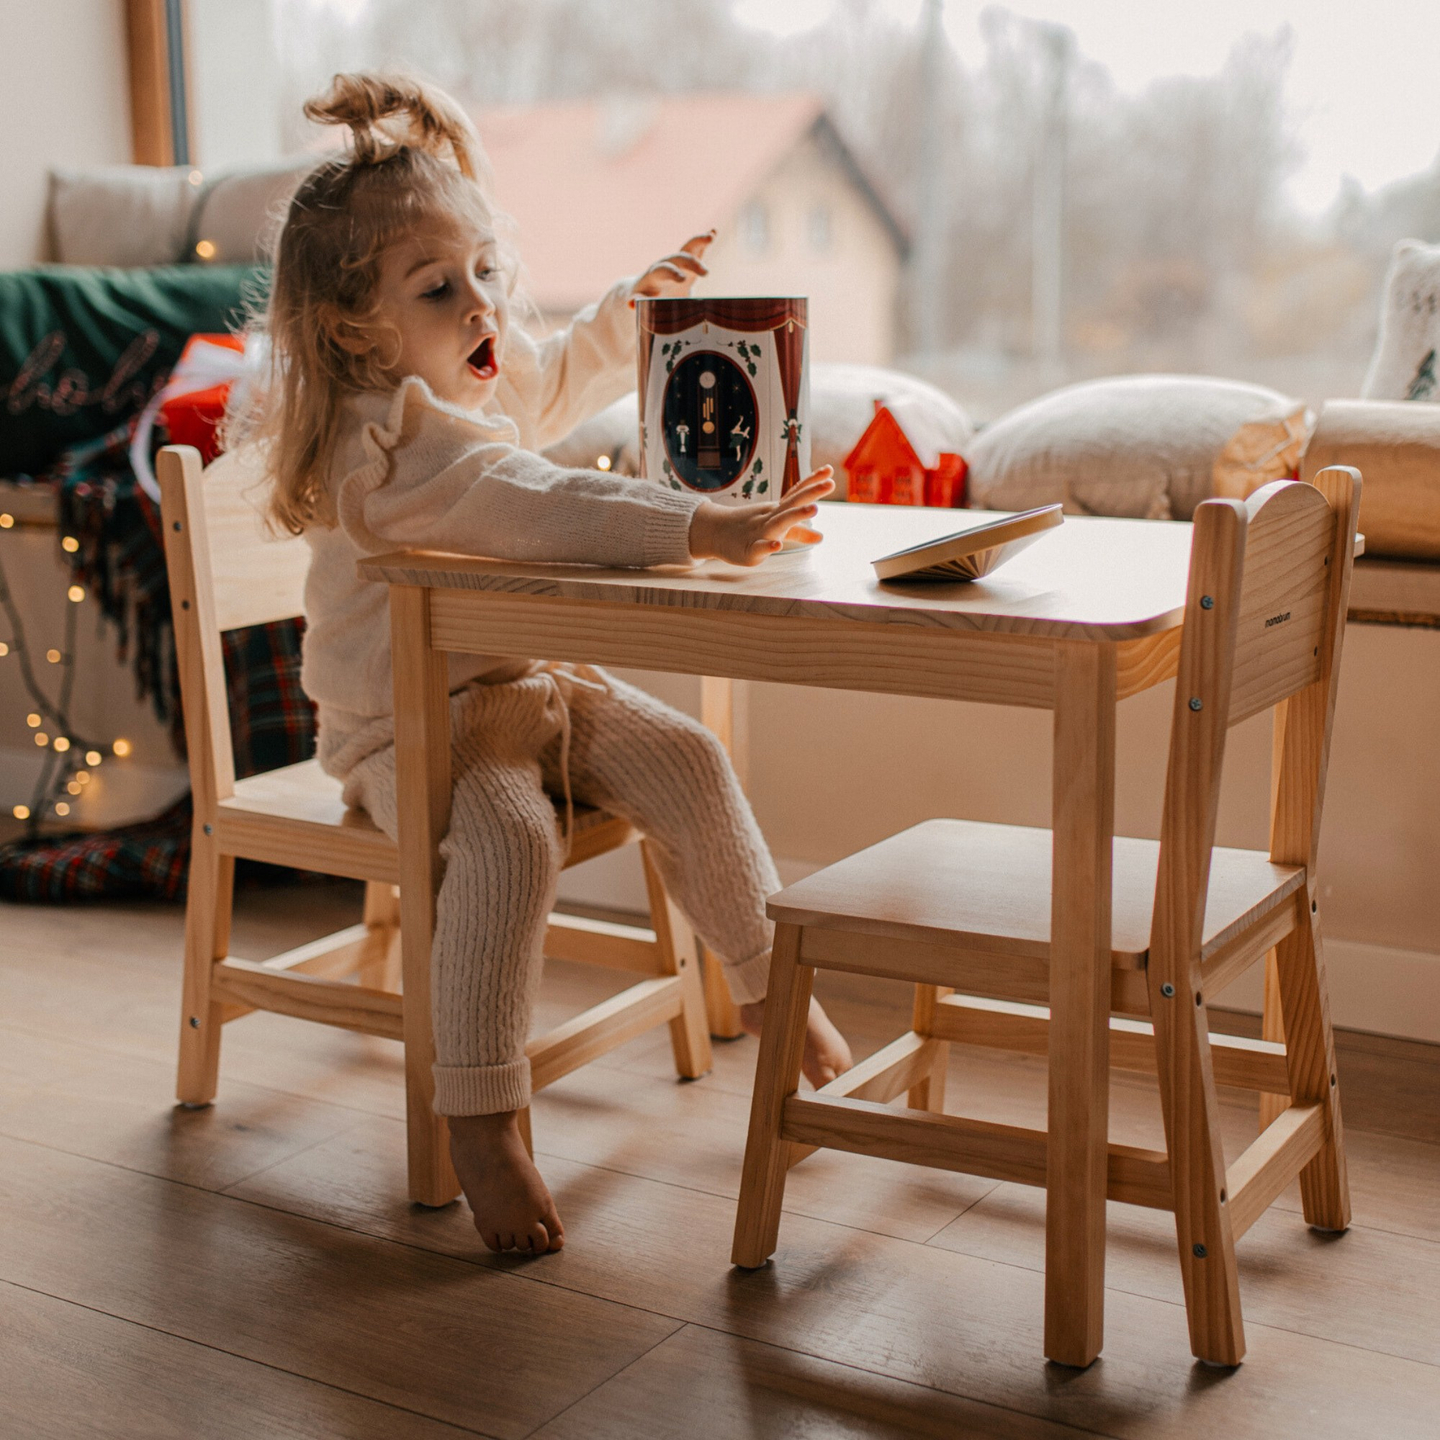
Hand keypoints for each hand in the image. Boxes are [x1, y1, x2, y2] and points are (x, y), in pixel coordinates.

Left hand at [629, 231, 713, 305]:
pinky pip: (696, 250)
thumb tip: (631, 303)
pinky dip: (703, 242)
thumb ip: (638, 301)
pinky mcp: (688, 264)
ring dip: (698, 241)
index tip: (682, 279)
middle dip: (690, 263)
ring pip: (687, 249)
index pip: (663, 270)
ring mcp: (678, 263)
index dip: (672, 273)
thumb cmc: (644, 300)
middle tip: (705, 273)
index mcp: (654, 275)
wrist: (646, 291)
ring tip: (711, 237)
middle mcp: (666, 264)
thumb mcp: (640, 302)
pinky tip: (713, 232)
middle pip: (677, 258)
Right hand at [688, 468, 834, 565]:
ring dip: (796, 515)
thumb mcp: (777, 531)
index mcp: (777, 510)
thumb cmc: (752, 531)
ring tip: (814, 508)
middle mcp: (770, 517)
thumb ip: (799, 533)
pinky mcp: (750, 551)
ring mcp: (760, 532)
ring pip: (779, 522)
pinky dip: (768, 546)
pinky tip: (777, 546)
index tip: (829, 470)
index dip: (812, 483)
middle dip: (811, 493)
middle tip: (830, 483)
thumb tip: (821, 537)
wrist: (717, 535)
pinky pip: (759, 548)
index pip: (796, 494)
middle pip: (792, 503)